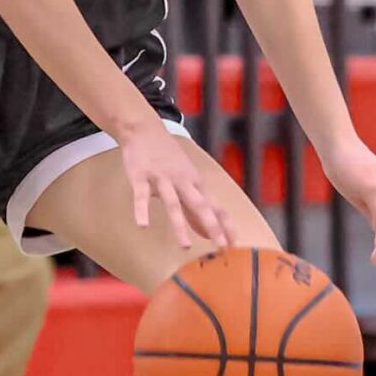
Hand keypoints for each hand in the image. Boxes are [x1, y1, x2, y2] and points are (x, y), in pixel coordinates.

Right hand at [120, 122, 229, 252]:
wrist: (145, 129)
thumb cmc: (168, 157)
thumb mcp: (187, 178)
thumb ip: (195, 206)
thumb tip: (208, 231)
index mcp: (195, 183)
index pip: (215, 206)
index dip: (225, 224)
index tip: (234, 244)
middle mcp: (182, 180)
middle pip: (200, 205)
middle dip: (212, 225)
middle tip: (220, 246)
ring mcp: (162, 178)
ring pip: (173, 203)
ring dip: (180, 225)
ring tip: (185, 246)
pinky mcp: (141, 176)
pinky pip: (141, 195)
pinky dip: (142, 210)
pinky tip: (142, 225)